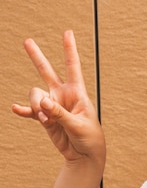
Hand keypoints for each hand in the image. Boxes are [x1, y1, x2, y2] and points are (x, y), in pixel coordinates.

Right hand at [12, 31, 104, 166]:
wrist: (84, 154)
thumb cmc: (89, 137)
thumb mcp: (78, 125)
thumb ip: (60, 113)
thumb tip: (43, 102)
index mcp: (77, 93)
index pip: (73, 67)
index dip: (69, 50)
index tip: (67, 32)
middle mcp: (63, 95)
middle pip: (47, 72)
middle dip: (37, 57)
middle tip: (27, 41)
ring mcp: (52, 105)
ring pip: (35, 95)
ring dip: (37, 107)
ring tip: (48, 121)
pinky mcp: (44, 118)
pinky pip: (30, 110)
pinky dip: (24, 110)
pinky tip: (16, 110)